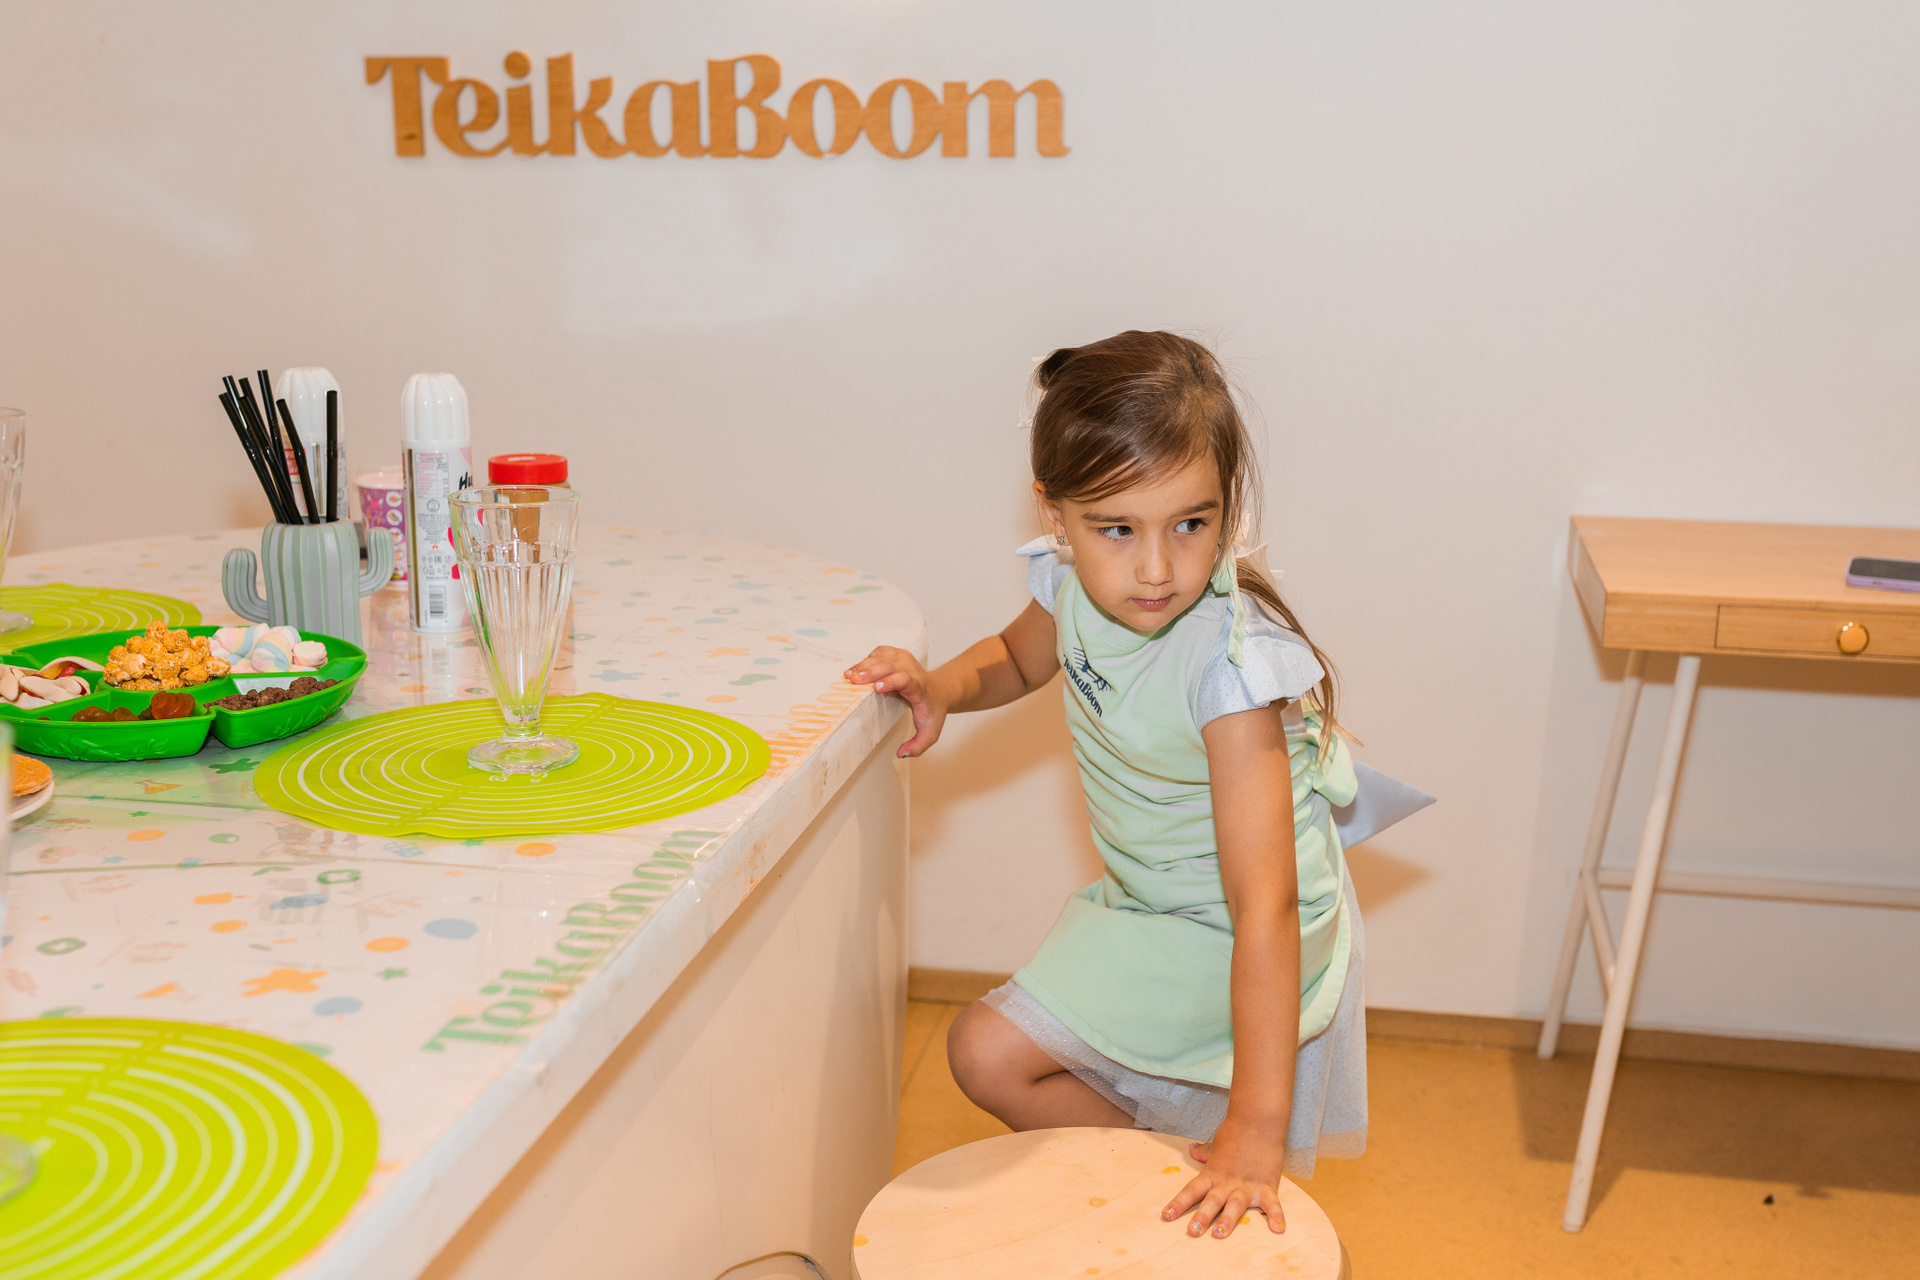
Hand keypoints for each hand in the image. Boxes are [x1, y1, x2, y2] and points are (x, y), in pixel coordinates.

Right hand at [845, 646, 947, 756]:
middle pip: (890, 666)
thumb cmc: (932, 711)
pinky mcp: (898, 654)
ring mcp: (905, 659)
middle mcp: (912, 670)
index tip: (876, 687)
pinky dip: (867, 660)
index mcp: (919, 687)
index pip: (906, 680)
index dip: (891, 681)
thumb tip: (901, 754)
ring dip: (864, 665)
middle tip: (853, 681)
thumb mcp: (930, 733)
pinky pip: (880, 653)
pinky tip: (856, 669)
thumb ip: (917, 746)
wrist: (940, 689)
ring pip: (883, 657)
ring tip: (849, 675)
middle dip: (871, 672)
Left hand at [1162, 1116, 1287, 1239]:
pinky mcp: (1267, 1186)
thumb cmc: (1235, 1131)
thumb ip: (1204, 1152)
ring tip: (1220, 1234)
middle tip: (1192, 1231)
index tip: (1166, 1216)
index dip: (1179, 1203)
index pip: (1192, 1190)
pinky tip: (1278, 1229)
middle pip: (1212, 1201)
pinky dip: (1276, 1216)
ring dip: (1228, 1220)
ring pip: (1235, 1205)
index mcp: (1213, 1173)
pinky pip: (1271, 1204)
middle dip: (1202, 1217)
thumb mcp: (1216, 1144)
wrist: (1258, 1119)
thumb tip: (1192, 1149)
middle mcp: (1227, 1182)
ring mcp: (1247, 1185)